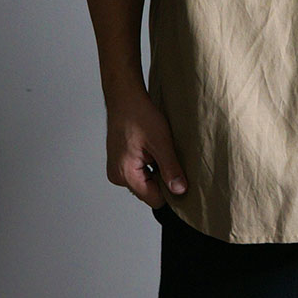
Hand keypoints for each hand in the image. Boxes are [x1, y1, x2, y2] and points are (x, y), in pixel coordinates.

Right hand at [104, 84, 187, 208]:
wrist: (125, 97)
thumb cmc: (139, 115)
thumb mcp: (161, 142)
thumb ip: (170, 169)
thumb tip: (179, 190)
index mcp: (125, 174)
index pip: (154, 200)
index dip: (170, 191)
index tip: (180, 177)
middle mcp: (117, 176)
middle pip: (148, 192)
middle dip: (162, 179)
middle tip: (168, 157)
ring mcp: (117, 169)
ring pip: (144, 181)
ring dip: (155, 170)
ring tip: (159, 150)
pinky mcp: (120, 162)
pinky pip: (139, 172)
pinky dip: (149, 164)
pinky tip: (152, 148)